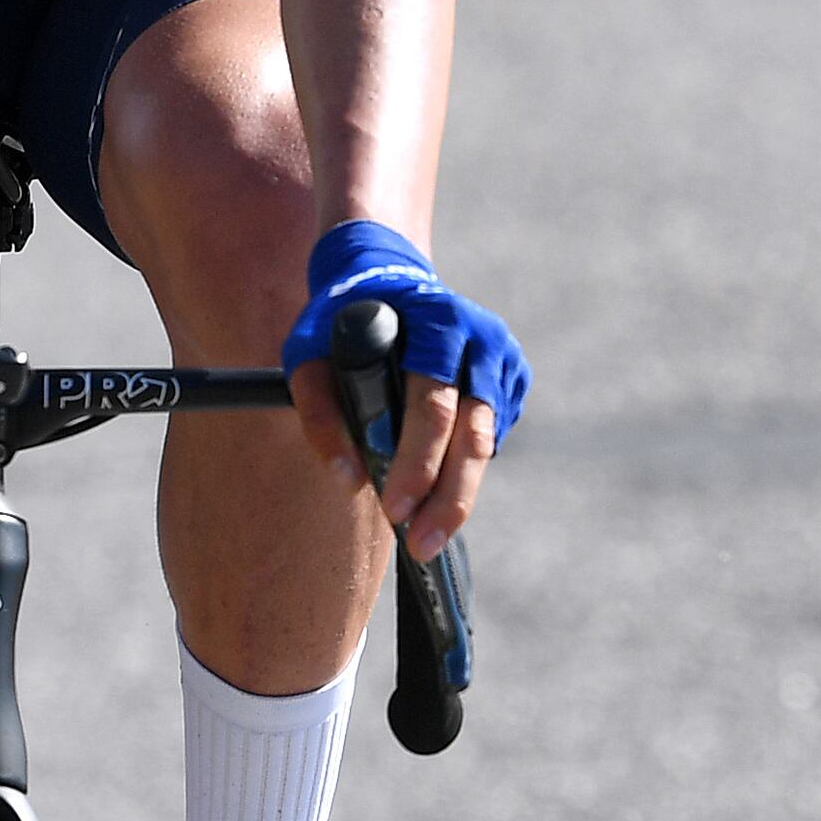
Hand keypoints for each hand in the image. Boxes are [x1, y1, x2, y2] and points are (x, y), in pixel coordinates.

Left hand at [281, 222, 519, 560]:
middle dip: (446, 498)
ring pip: (486, 443)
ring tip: (427, 538)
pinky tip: (437, 488)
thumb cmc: (341, 318)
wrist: (387, 275)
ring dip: (458, 495)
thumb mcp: (309, 351)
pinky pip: (492, 437)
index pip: (433, 406)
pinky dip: (466, 468)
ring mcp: (504, 360)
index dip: (415, 463)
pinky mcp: (512, 380)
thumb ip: (320, 411)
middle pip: (472, 434)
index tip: (391, 510)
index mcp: (439, 323)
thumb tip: (348, 479)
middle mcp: (482, 340)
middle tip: (419, 546)